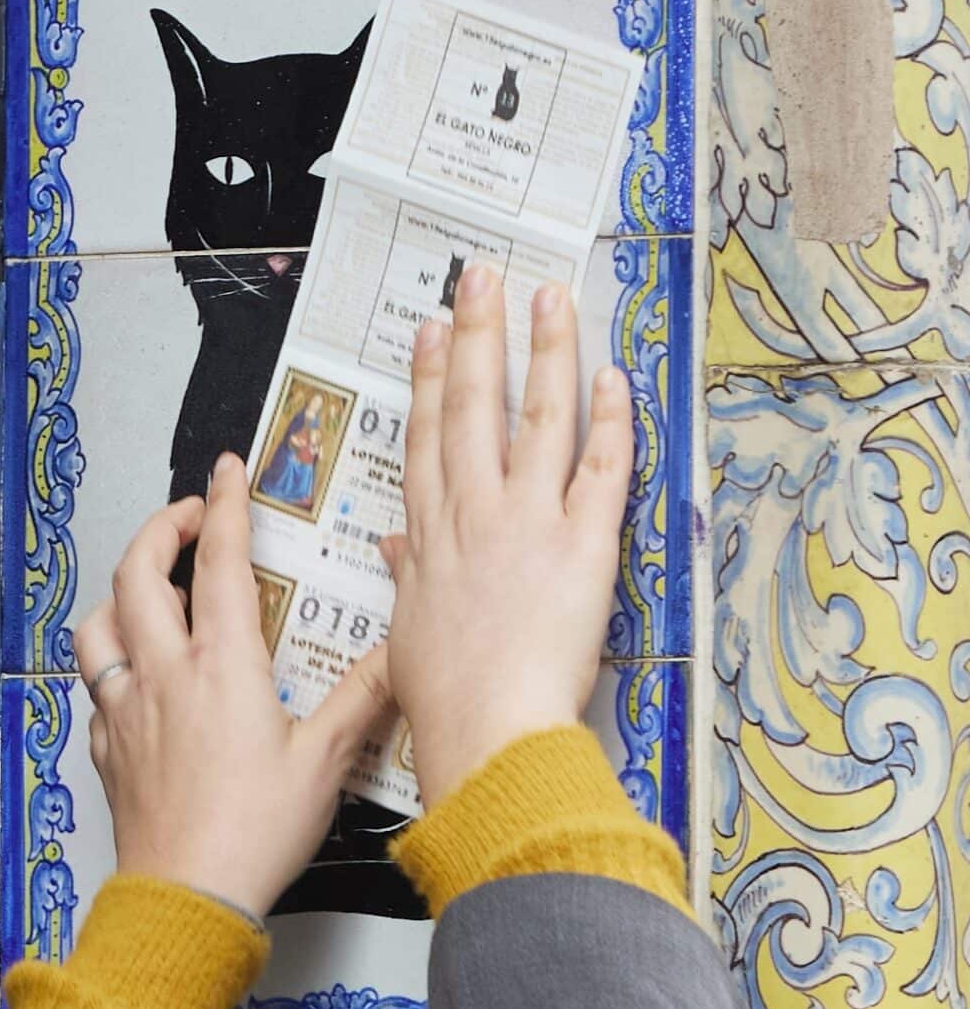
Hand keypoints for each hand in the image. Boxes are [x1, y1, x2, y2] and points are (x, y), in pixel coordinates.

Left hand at [74, 455, 395, 919]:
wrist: (187, 897)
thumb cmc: (253, 834)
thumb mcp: (326, 762)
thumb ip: (361, 699)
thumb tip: (398, 652)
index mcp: (221, 666)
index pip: (219, 562)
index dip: (224, 506)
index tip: (227, 472)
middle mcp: (163, 674)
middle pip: (138, 573)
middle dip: (160, 529)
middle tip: (188, 518)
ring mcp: (125, 709)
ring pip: (98, 624)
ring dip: (120, 593)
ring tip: (149, 590)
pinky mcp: (107, 747)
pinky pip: (93, 686)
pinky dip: (110, 663)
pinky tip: (134, 676)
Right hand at [381, 265, 632, 807]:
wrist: (487, 727)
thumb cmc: (445, 697)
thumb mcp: (409, 631)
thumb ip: (409, 576)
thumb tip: (396, 546)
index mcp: (431, 536)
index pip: (428, 439)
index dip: (432, 380)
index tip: (433, 333)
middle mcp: (474, 513)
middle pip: (473, 408)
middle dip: (478, 338)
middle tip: (480, 280)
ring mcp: (528, 521)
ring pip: (535, 419)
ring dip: (542, 353)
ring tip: (547, 299)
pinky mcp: (583, 543)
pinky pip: (601, 468)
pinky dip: (609, 420)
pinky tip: (611, 375)